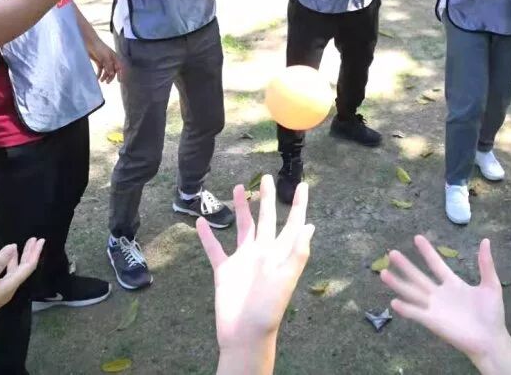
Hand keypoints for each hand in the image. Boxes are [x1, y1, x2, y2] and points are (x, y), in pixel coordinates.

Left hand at [86, 36, 121, 83]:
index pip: (120, 67)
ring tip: (101, 80)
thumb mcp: (105, 57)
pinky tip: (97, 78)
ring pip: (106, 71)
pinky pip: (100, 70)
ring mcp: (104, 61)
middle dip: (111, 77)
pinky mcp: (98, 61)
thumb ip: (109, 66)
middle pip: (113, 70)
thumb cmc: (99, 47)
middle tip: (107, 82)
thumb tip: (112, 74)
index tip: (119, 81)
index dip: (120, 74)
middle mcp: (111, 60)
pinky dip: (99, 74)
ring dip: (104, 76)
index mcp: (114, 58)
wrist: (89, 42)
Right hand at [197, 175, 313, 352]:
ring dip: (240, 208)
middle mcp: (263, 252)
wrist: (245, 333)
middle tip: (266, 177)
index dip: (299, 206)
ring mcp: (243, 260)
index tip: (303, 185)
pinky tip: (201, 221)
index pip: (292, 224)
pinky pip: (215, 249)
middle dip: (267, 198)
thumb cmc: (269, 308)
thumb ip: (297, 251)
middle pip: (266, 219)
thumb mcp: (287, 277)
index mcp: (280, 253)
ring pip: (242, 227)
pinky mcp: (225, 270)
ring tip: (238, 187)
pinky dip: (208, 236)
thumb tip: (310, 225)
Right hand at [381, 237, 509, 365]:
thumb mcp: (491, 285)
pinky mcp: (432, 321)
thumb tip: (485, 240)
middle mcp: (440, 294)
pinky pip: (416, 313)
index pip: (436, 264)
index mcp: (453, 284)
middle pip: (418, 277)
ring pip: (412, 293)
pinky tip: (393, 302)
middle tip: (391, 253)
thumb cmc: (492, 314)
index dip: (427, 251)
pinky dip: (405, 308)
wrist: (491, 339)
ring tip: (383, 273)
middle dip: (405, 265)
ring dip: (398, 284)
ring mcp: (434, 308)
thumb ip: (486, 264)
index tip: (417, 237)